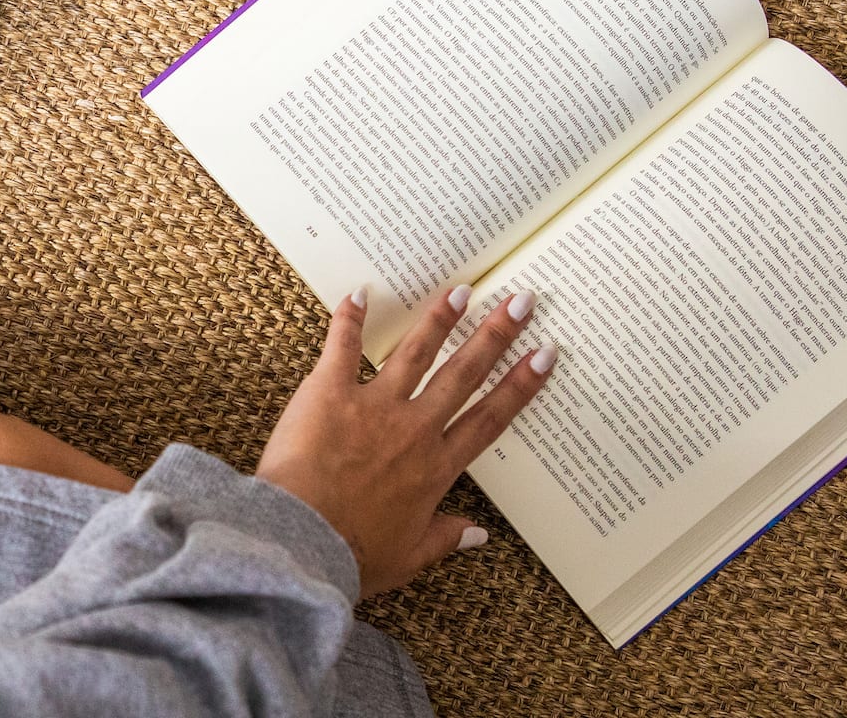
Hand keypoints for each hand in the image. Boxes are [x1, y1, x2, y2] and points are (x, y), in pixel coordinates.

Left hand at [256, 285, 556, 597]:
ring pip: (415, 354)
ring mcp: (374, 407)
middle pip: (463, 375)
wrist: (303, 541)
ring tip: (461, 290)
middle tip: (520, 302)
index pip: (489, 420)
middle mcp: (414, 430)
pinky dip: (348, 319)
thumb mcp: (409, 556)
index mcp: (436, 469)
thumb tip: (479, 535)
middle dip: (494, 336)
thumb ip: (444, 538)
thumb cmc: (353, 556)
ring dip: (439, 320)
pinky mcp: (329, 394)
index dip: (519, 386)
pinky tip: (359, 293)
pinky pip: (343, 348)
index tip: (543, 355)